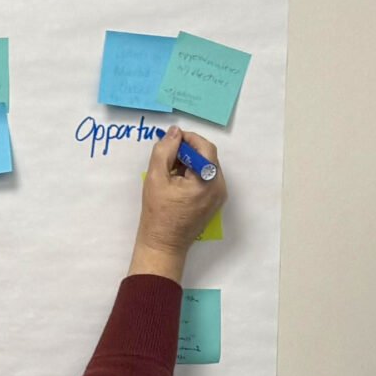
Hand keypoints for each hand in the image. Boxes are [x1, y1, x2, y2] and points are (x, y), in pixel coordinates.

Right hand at [130, 127, 226, 281]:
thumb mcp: (156, 177)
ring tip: (170, 169)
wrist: (164, 244)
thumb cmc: (158, 212)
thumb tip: (175, 132)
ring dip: (190, 162)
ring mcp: (219, 196)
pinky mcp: (214, 202)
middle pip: (208, 157)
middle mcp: (219, 187)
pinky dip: (193, 174)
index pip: (205, 148)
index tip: (170, 139)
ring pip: (207, 167)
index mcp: (208, 180)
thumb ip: (165, 150)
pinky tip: (177, 181)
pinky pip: (207, 179)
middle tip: (168, 155)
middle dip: (188, 151)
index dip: (188, 139)